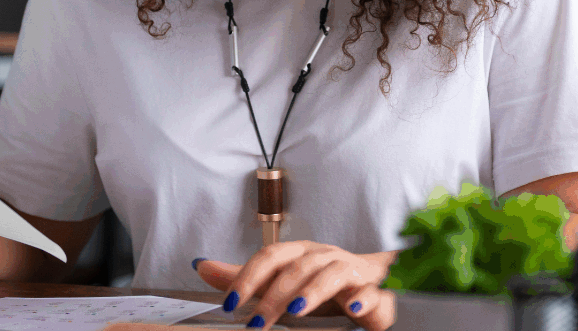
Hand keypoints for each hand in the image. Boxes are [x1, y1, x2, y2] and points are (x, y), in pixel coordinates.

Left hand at [194, 240, 396, 330]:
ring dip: (312, 292)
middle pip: (297, 267)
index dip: (249, 276)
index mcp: (301, 253)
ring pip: (330, 274)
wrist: (374, 286)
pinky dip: (364, 299)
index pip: (271, 255)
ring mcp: (351, 270)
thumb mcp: (281, 284)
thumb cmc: (323, 286)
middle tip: (256, 324)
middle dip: (274, 296)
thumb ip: (246, 278)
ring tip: (295, 312)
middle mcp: (324, 255)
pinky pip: (372, 291)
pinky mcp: (376, 288)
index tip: (230, 303)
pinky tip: (354, 310)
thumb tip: (201, 266)